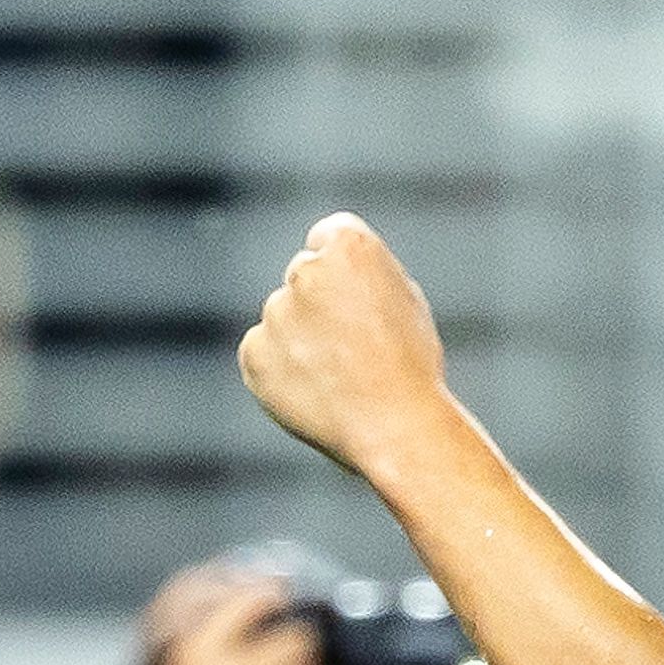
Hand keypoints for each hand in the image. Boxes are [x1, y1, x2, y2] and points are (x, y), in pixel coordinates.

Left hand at [238, 214, 452, 480]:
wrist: (395, 426)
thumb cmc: (409, 365)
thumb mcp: (403, 299)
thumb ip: (360, 276)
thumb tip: (331, 278)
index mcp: (348, 247)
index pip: (327, 238)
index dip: (342, 271)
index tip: (353, 296)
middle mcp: (305, 271)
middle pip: (303, 277)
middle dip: (318, 303)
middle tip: (351, 347)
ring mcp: (275, 313)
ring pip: (282, 318)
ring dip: (299, 338)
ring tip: (339, 377)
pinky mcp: (254, 354)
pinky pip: (261, 352)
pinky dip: (279, 369)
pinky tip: (315, 391)